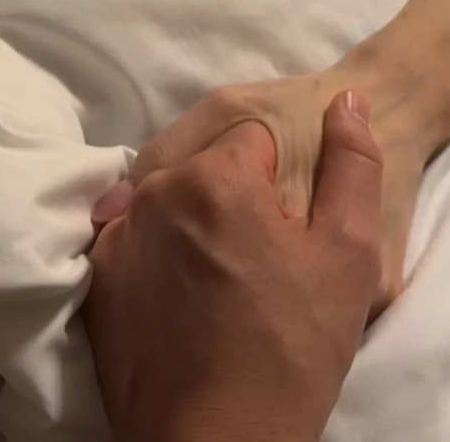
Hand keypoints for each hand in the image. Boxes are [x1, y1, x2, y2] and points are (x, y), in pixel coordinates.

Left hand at [119, 41, 447, 309]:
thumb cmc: (291, 351)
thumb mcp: (348, 255)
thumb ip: (352, 164)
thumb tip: (345, 99)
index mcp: (216, 177)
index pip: (255, 136)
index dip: (281, 180)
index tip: (287, 230)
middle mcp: (155, 192)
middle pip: (207, 163)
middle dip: (236, 195)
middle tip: (260, 261)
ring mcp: (117, 236)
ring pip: (170, 196)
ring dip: (195, 219)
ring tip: (222, 282)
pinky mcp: (97, 279)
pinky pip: (135, 235)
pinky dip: (158, 251)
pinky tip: (183, 295)